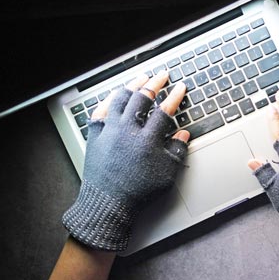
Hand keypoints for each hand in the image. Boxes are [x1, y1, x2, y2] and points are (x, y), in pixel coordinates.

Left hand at [62, 71, 189, 250]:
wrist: (108, 204)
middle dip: (155, 83)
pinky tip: (115, 95)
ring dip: (132, 86)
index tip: (180, 88)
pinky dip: (109, 100)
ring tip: (140, 79)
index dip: (174, 96)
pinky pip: (100, 111)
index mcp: (147, 139)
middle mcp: (127, 130)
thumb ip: (177, 151)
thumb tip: (184, 134)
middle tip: (162, 75)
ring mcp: (109, 131)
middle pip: (142, 98)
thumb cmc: (138, 192)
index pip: (165, 110)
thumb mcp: (166, 174)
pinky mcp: (95, 136)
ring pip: (120, 99)